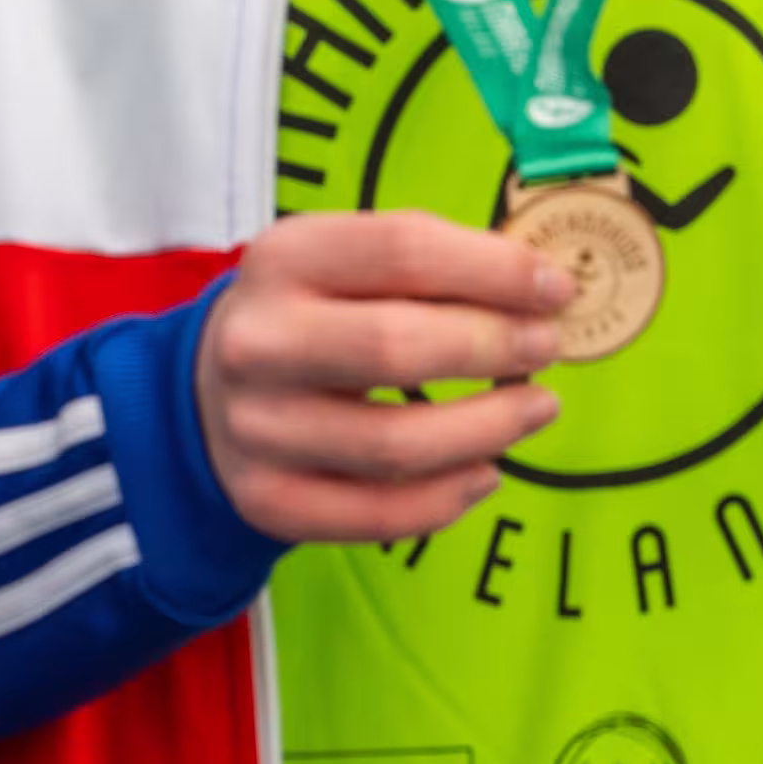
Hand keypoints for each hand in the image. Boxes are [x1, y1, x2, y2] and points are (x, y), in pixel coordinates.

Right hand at [193, 210, 572, 543]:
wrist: (207, 389)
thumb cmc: (309, 314)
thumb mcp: (345, 261)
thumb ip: (432, 265)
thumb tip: (542, 288)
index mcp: (283, 258)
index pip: (403, 250)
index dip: (494, 270)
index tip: (555, 287)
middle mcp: (258, 342)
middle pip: (398, 348)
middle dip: (494, 347)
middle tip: (548, 347)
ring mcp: (258, 428)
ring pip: (395, 444)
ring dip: (488, 428)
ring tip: (536, 408)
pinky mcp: (266, 499)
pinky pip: (377, 513)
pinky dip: (447, 497)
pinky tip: (485, 470)